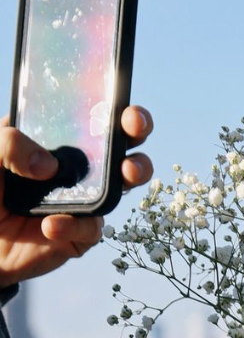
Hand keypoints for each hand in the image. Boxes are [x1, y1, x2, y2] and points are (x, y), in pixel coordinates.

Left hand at [0, 105, 154, 284]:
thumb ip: (8, 143)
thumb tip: (48, 164)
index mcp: (54, 139)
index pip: (87, 116)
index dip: (112, 106)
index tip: (122, 104)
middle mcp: (76, 167)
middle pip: (118, 144)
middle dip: (136, 132)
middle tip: (135, 129)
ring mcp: (82, 200)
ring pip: (121, 186)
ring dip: (131, 175)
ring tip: (126, 173)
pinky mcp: (80, 233)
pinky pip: (90, 229)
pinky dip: (74, 226)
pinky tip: (51, 225)